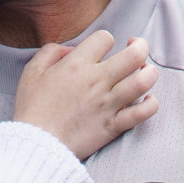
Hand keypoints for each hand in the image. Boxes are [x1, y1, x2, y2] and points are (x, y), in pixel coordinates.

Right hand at [13, 30, 158, 159]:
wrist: (36, 144)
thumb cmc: (32, 108)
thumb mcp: (32, 71)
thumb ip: (51, 52)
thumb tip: (71, 49)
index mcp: (76, 64)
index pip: (105, 38)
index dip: (105, 40)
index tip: (101, 51)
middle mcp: (96, 81)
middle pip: (135, 54)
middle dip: (140, 47)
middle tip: (136, 50)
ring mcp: (108, 103)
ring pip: (144, 81)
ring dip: (150, 73)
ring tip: (144, 73)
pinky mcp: (114, 125)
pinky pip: (144, 112)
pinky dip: (151, 104)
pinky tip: (146, 100)